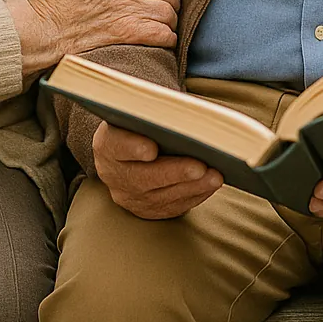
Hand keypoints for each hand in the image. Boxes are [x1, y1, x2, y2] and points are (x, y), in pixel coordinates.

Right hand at [93, 121, 221, 218]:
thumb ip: (157, 112)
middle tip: (200, 166)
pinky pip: (171, 207)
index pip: (116, 146)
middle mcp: (113, 174)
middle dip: (175, 172)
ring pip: (160, 196)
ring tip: (215, 176)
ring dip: (191, 187)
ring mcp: (129, 196)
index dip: (132, 148)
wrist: (132, 146)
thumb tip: (189, 116)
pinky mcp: (147, 210)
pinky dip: (194, 195)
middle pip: (143, 177)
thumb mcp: (142, 111)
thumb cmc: (143, 121)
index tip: (152, 149)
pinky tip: (211, 184)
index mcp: (107, 143)